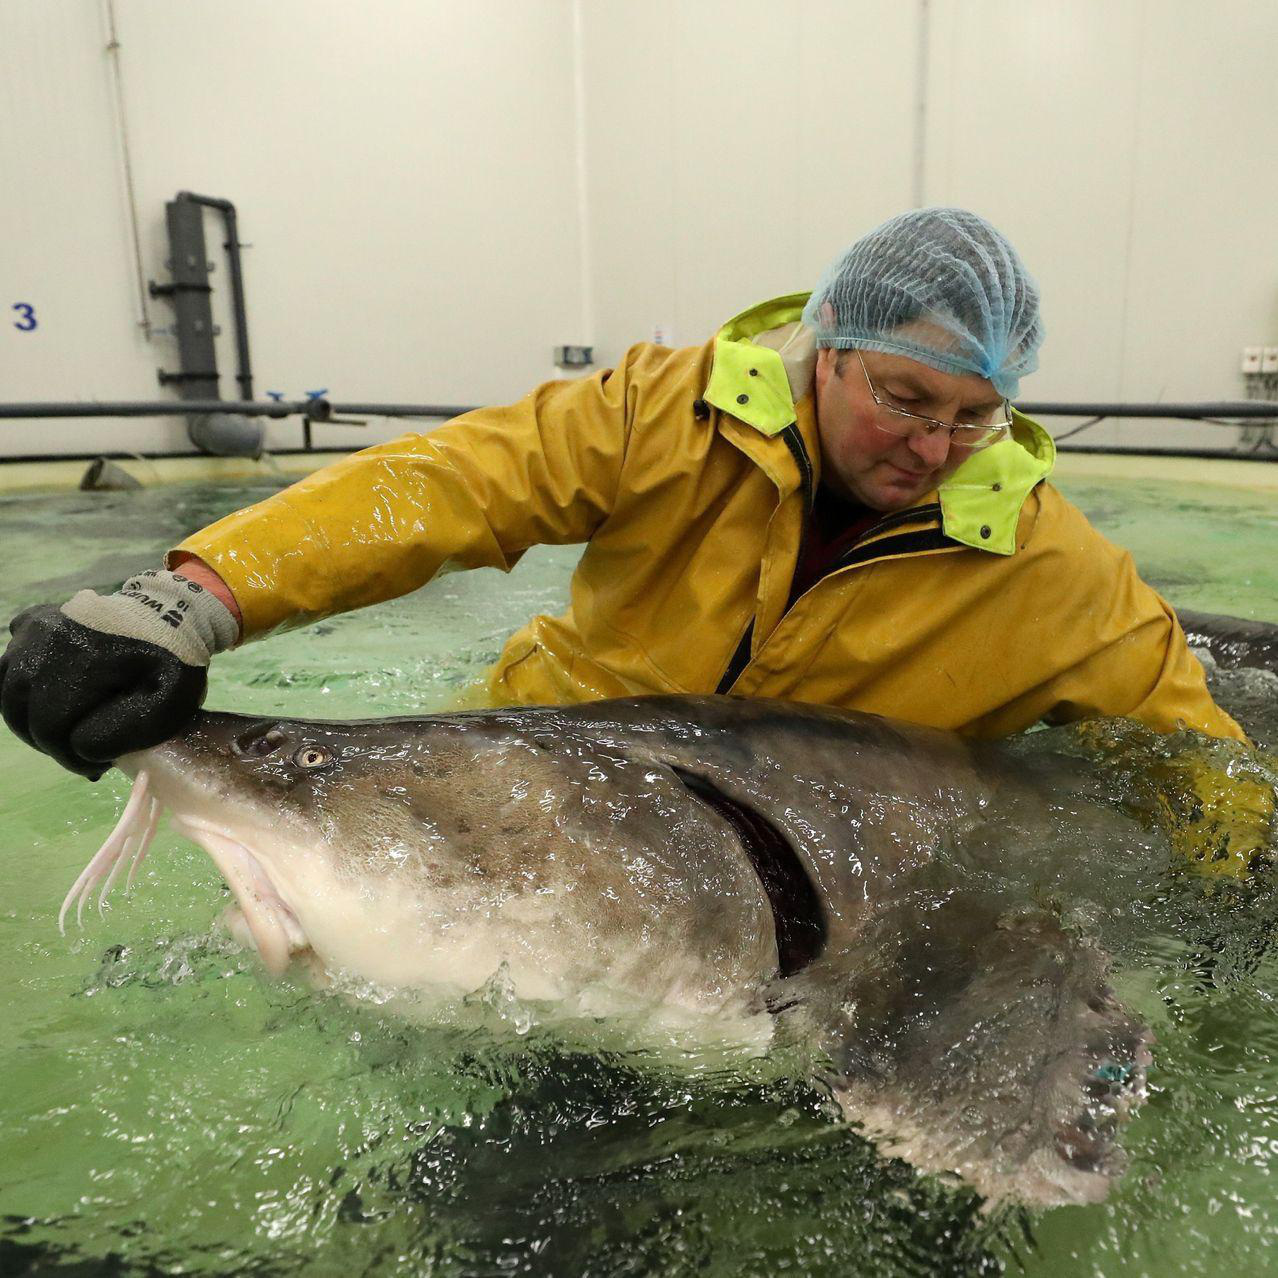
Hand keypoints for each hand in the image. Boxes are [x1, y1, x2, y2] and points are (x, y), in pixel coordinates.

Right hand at [0, 570, 237, 779]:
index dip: (71, 757)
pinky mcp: (31, 624)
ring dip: (33, 720)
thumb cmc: (174, 662)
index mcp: (81, 660)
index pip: (50, 728)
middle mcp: (46, 640)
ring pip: (10, 692)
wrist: (172, 614)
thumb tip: (82, 746)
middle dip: (51, 742)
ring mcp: (34, 629)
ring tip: (69, 731)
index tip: (99, 765)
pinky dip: (24, 691)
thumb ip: (130, 731)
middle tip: (84, 752)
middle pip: (22, 712)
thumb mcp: (171, 702)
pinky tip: (53, 700)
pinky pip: (9, 666)